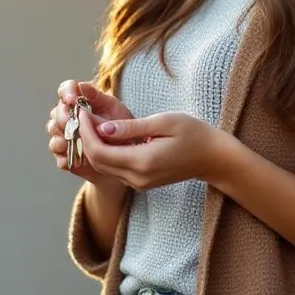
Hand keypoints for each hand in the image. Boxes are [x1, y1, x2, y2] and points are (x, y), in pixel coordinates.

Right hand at [47, 80, 132, 188]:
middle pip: (56, 114)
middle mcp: (67, 117)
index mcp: (78, 101)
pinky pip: (61, 159)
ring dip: (65, 138)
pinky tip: (82, 159)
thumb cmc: (120, 125)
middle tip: (76, 123)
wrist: (128, 152)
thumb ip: (96, 98)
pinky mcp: (67, 157)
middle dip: (64, 118)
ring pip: (55, 136)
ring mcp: (64, 137)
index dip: (66, 93)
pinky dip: (70, 159)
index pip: (64, 90)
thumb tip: (82, 86)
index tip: (72, 100)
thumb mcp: (113, 107)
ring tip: (80, 141)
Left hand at [80, 111, 231, 191]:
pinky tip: (104, 133)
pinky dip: (104, 152)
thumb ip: (131, 127)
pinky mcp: (141, 182)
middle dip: (84, 138)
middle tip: (81, 114)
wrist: (213, 158)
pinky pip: (114, 168)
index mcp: (142, 162)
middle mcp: (137, 177)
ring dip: (92, 145)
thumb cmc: (193, 134)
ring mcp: (139, 183)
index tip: (81, 111)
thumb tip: (102, 127)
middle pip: (96, 161)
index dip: (85, 132)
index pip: (99, 151)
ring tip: (89, 121)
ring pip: (103, 166)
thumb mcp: (163, 122)